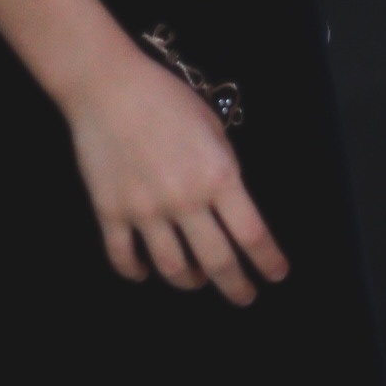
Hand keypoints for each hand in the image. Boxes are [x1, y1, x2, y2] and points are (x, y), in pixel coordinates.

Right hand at [67, 34, 286, 301]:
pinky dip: (135, 271)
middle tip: (245, 297)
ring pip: (173, 267)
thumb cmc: (167, 99)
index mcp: (219, 177)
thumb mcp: (213, 128)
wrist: (109, 87)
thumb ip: (225, 168)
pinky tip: (144, 273)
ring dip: (190, 282)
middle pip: (218, 260)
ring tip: (198, 282)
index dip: (268, 260)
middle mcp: (185, 200)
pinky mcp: (110, 212)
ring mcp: (145, 210)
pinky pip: (123, 257)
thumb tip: (231, 202)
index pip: (253, 234)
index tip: (276, 275)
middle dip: (236, 286)